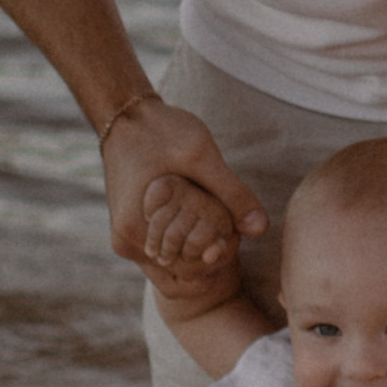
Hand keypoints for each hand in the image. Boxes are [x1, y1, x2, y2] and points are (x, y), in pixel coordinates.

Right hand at [99, 98, 265, 303]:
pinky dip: (183, 240)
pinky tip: (198, 218)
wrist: (126, 116)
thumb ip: (232, 193)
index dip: (219, 254)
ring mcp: (125, 239)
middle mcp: (126, 243)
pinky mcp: (129, 230)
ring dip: (196, 247)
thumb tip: (262, 229)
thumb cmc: (162, 130)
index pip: (190, 269)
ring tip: (215, 219)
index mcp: (137, 229)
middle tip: (229, 226)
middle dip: (208, 253)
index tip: (235, 233)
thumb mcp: (202, 156)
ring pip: (173, 261)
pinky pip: (163, 249)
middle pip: (181, 270)